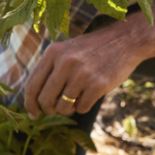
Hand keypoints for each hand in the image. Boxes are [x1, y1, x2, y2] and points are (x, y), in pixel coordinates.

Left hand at [21, 13, 154, 117]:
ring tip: (76, 98)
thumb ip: (50, 70)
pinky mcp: (98, 84)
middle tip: (57, 108)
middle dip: (50, 109)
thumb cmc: (92, 49)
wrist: (124, 40)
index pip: (32, 85)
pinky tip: (90, 94)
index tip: (33, 114)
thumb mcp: (67, 50)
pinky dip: (83, 106)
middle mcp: (65, 62)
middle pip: (45, 100)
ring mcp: (82, 74)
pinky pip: (81, 108)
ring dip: (68, 109)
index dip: (30, 104)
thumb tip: (35, 102)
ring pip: (63, 107)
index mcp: (53, 52)